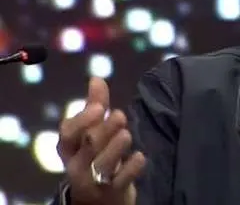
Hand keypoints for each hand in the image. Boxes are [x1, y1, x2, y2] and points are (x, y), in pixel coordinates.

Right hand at [57, 77, 145, 204]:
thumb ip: (95, 105)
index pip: (68, 133)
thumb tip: (96, 78)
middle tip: (121, 116)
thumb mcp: (92, 132)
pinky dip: (132, 167)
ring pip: (102, 163)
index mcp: (69, 148)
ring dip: (116, 147)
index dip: (83, 120)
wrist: (99, 198)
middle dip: (105, 129)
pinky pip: (121, 180)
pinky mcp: (112, 192)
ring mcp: (94, 180)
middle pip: (88, 146)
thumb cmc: (95, 156)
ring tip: (126, 134)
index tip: (101, 107)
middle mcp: (77, 164)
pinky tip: (140, 156)